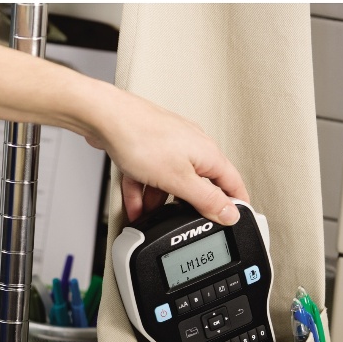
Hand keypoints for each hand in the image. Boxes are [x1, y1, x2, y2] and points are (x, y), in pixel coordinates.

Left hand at [80, 83, 248, 224]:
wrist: (106, 118)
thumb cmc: (142, 139)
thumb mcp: (179, 180)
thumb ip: (206, 199)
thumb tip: (231, 213)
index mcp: (208, 153)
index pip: (232, 183)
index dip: (236, 203)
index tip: (236, 219)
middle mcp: (192, 147)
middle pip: (197, 184)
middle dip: (185, 206)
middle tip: (178, 223)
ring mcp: (169, 146)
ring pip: (169, 182)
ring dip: (158, 201)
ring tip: (145, 216)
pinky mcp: (148, 147)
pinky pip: (149, 175)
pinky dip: (142, 191)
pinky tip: (133, 206)